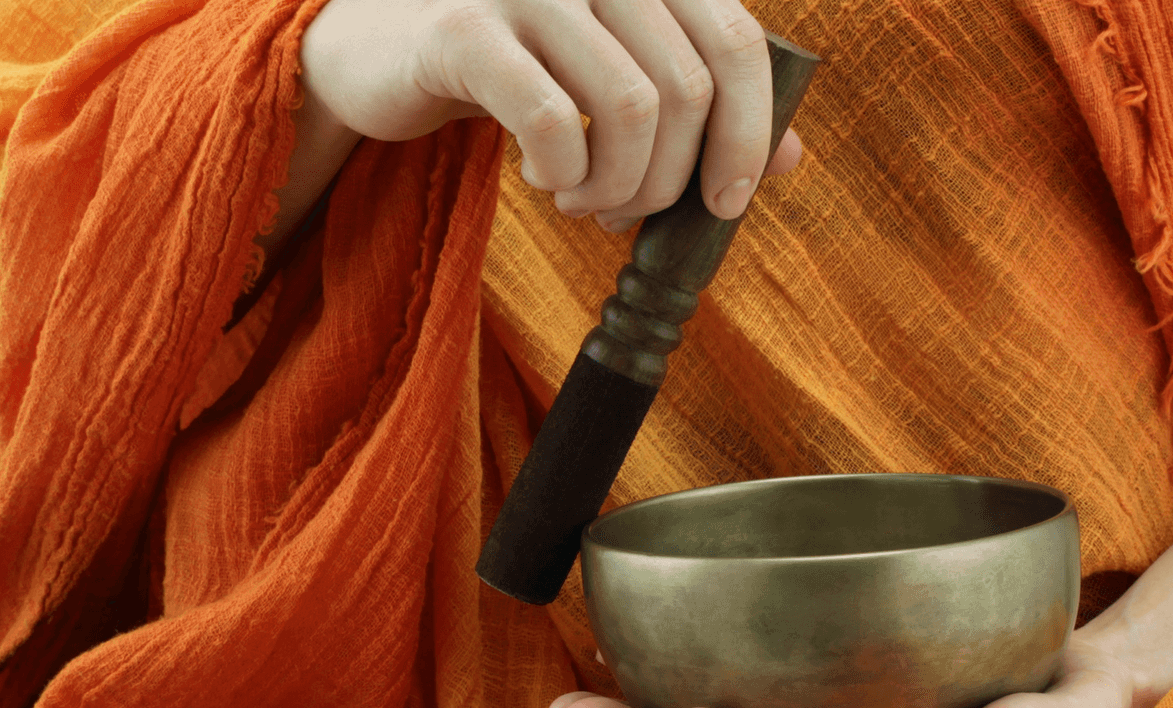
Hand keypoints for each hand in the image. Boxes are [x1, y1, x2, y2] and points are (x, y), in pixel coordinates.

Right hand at [299, 0, 804, 228]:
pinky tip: (541, 177)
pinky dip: (560, 173)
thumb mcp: (612, 74)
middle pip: (684, 90)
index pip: (736, 42)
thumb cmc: (516, 66)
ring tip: (581, 201)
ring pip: (629, 110)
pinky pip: (552, 122)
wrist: (381, 50)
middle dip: (666, 180)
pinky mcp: (465, 28)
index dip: (749, 131)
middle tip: (625, 214)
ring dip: (614, 186)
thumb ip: (697, 102)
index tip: (728, 200)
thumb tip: (791, 158)